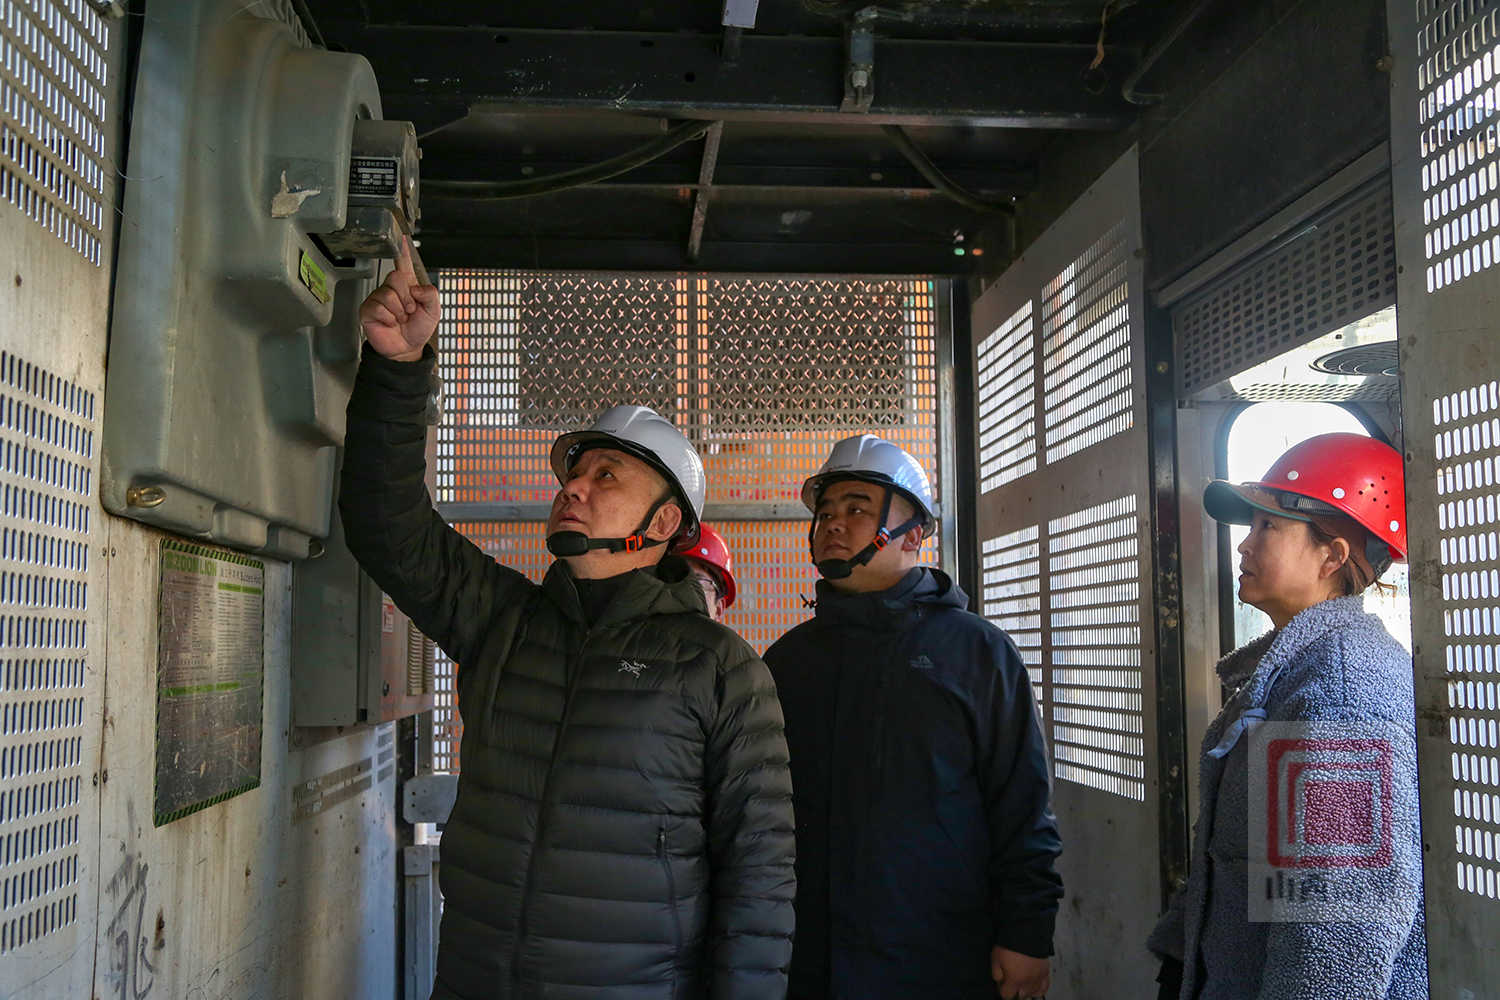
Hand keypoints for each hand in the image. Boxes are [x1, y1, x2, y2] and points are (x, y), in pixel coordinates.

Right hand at [358, 236, 439, 360]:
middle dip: (407, 298)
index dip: (402, 251)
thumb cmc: (418, 330)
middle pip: (396, 278)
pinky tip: (390, 323)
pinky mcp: (368, 309)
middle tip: (409, 311)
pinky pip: (379, 307)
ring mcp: (378, 298)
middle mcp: (391, 289)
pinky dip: (389, 318)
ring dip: (399, 311)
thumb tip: (415, 287)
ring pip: (388, 294)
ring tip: (400, 319)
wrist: (407, 349)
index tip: (401, 237)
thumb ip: (430, 294)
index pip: (403, 264)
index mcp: (407, 286)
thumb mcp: (433, 311)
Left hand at [991, 946, 1049, 998]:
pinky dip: (1039, 989)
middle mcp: (1027, 981)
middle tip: (1011, 983)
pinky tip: (1035, 987)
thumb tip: (998, 980)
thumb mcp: (996, 957)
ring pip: (1033, 993)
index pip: (1007, 995)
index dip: (1002, 990)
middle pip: (1020, 996)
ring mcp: (1038, 977)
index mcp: (1015, 980)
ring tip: (1021, 984)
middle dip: (1014, 991)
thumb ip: (996, 972)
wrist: (1026, 932)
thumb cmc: (1011, 944)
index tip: (1001, 985)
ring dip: (1026, 991)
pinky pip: (1045, 986)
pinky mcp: (1045, 971)